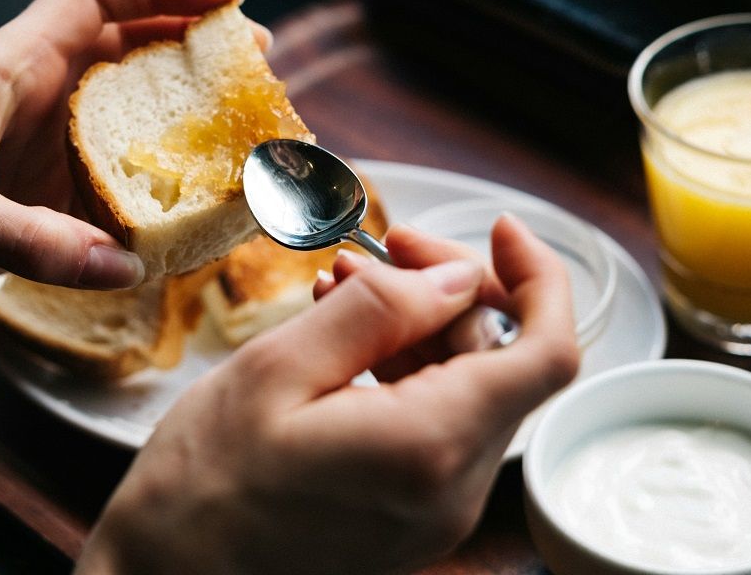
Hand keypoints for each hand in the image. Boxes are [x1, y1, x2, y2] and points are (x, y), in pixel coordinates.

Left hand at [0, 0, 262, 348]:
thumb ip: (33, 241)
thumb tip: (128, 265)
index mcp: (10, 67)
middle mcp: (31, 101)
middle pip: (129, 54)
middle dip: (194, 55)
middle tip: (257, 74)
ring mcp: (32, 155)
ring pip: (124, 126)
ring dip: (178, 131)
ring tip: (239, 147)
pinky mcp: (27, 207)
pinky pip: (103, 194)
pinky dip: (146, 202)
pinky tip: (182, 224)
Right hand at [76, 216, 578, 574]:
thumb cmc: (203, 481)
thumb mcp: (278, 369)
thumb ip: (378, 312)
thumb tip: (456, 277)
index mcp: (428, 447)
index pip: (547, 353)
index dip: (539, 278)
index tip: (501, 230)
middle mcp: (453, 492)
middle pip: (503, 364)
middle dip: (452, 293)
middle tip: (380, 251)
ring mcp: (437, 513)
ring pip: (470, 392)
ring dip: (421, 330)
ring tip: (340, 291)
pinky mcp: (413, 520)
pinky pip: (437, 427)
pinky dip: (406, 373)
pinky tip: (345, 344)